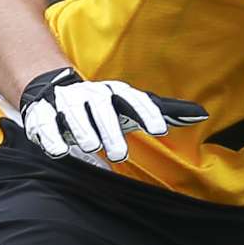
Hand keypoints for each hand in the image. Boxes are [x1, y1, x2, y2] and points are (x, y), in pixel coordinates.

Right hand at [19, 67, 208, 161]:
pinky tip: (58, 151)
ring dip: (83, 129)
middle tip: (120, 154)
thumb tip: (201, 114)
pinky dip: (50, 136)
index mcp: (115, 93)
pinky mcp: (42, 114)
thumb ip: (165, 110)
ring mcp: (65, 103)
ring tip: (91, 147)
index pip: (133, 99)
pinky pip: (44, 123)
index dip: (147, 112)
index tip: (160, 130)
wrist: (56, 89)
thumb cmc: (106, 105)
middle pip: (102, 107)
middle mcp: (91, 94)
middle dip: (110, 128)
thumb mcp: (133, 106)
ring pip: (73, 112)